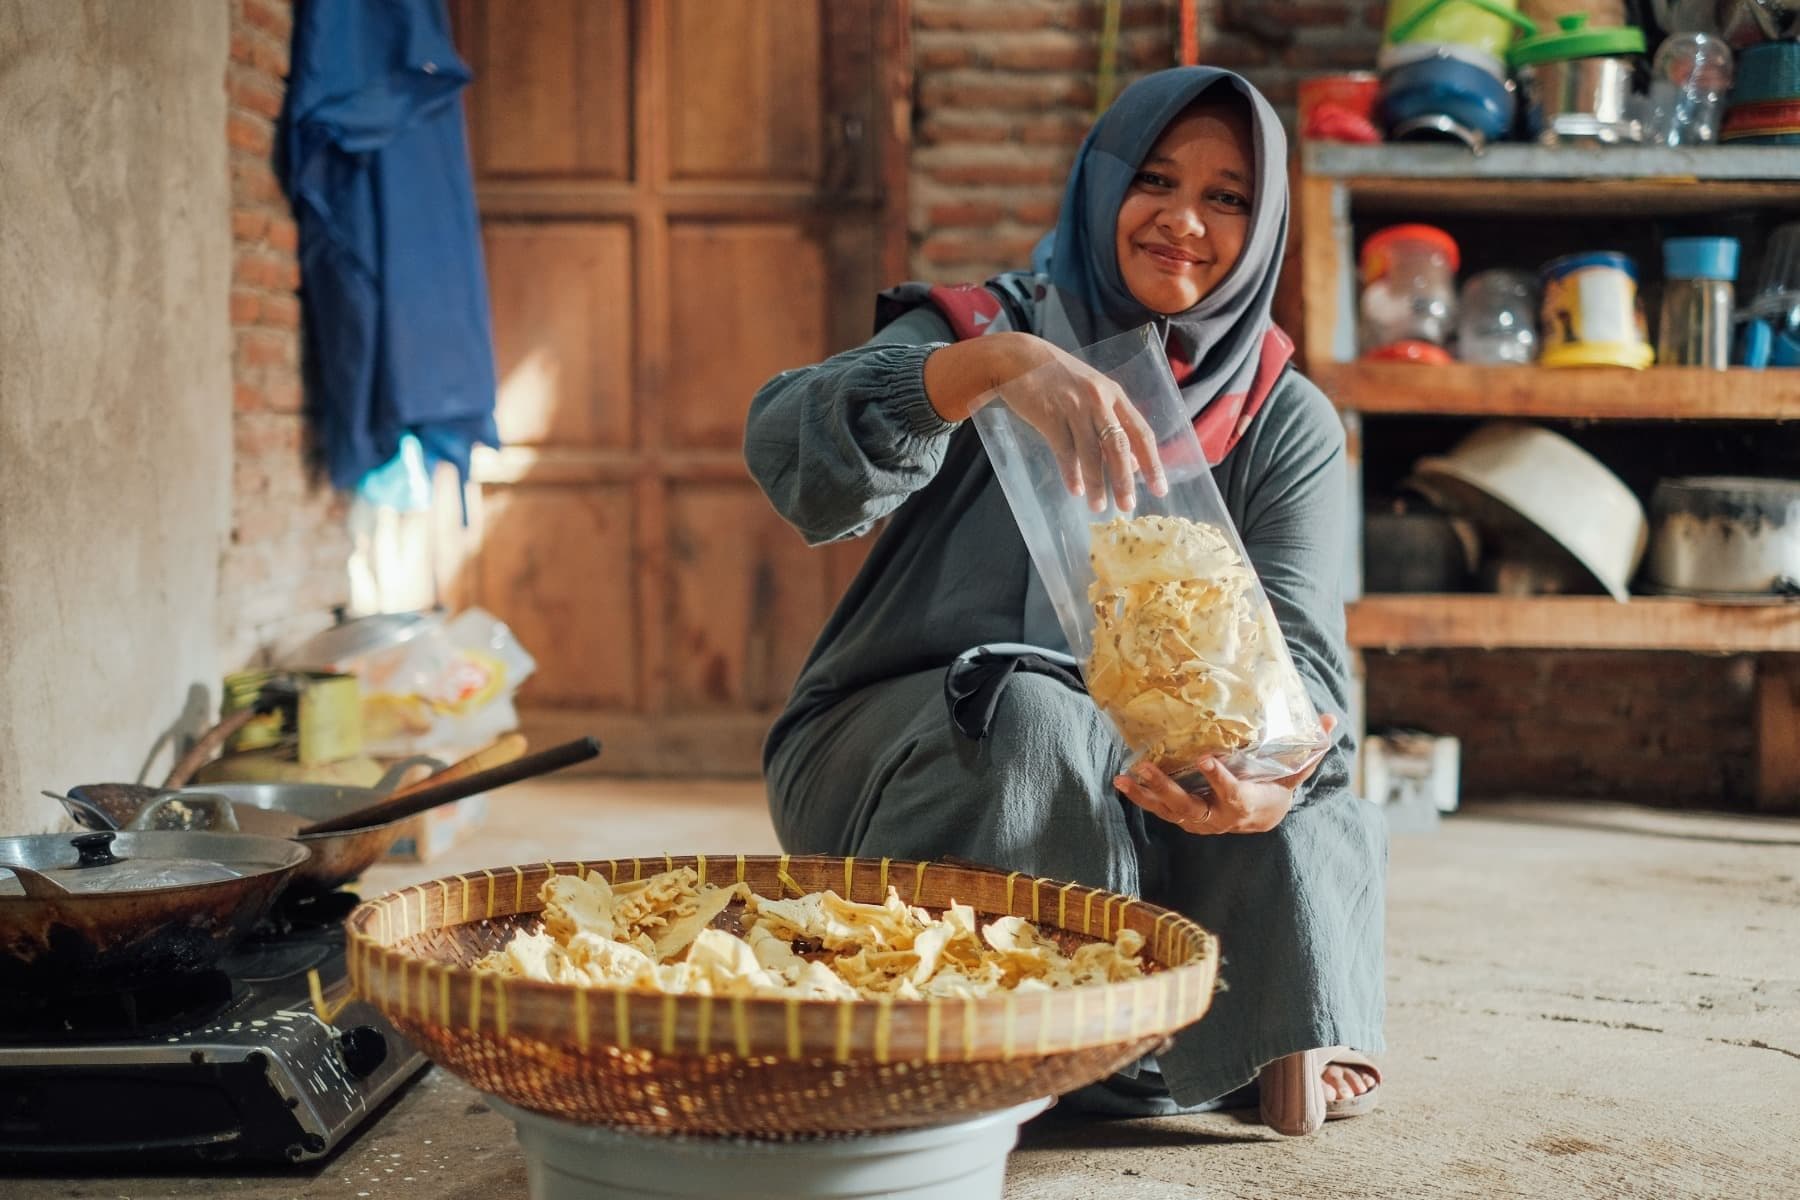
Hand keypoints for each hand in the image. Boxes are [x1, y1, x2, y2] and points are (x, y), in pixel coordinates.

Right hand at [924, 333, 1166, 511]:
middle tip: (1128, 506)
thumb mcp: (1091, 395)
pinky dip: (1071, 473)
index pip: (1141, 432)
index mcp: (1114, 394)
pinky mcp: (1050, 416)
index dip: (1152, 463)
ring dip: (1096, 484)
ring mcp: (1073, 407)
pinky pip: (1064, 451)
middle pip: (1118, 446)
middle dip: (1124, 479)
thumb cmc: (1058, 379)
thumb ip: (1112, 424)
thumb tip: (1133, 463)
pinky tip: (1076, 490)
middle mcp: (1098, 400)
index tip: (1159, 489)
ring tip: (1098, 507)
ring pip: (1091, 453)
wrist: (1018, 359)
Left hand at [1114, 714, 1337, 835]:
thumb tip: (1331, 719)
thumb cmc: (1275, 788)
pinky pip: (1159, 809)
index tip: (1206, 759)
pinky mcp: (1184, 817)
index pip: (1232, 792)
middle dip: (1168, 788)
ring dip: (1146, 793)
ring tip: (1123, 777)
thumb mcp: (1293, 771)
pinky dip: (1140, 797)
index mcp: (1244, 803)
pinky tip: (1121, 782)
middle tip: (1147, 768)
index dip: (1219, 778)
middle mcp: (1218, 817)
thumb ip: (1309, 749)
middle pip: (1190, 805)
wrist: (1261, 818)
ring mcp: (1198, 819)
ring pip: (1169, 809)